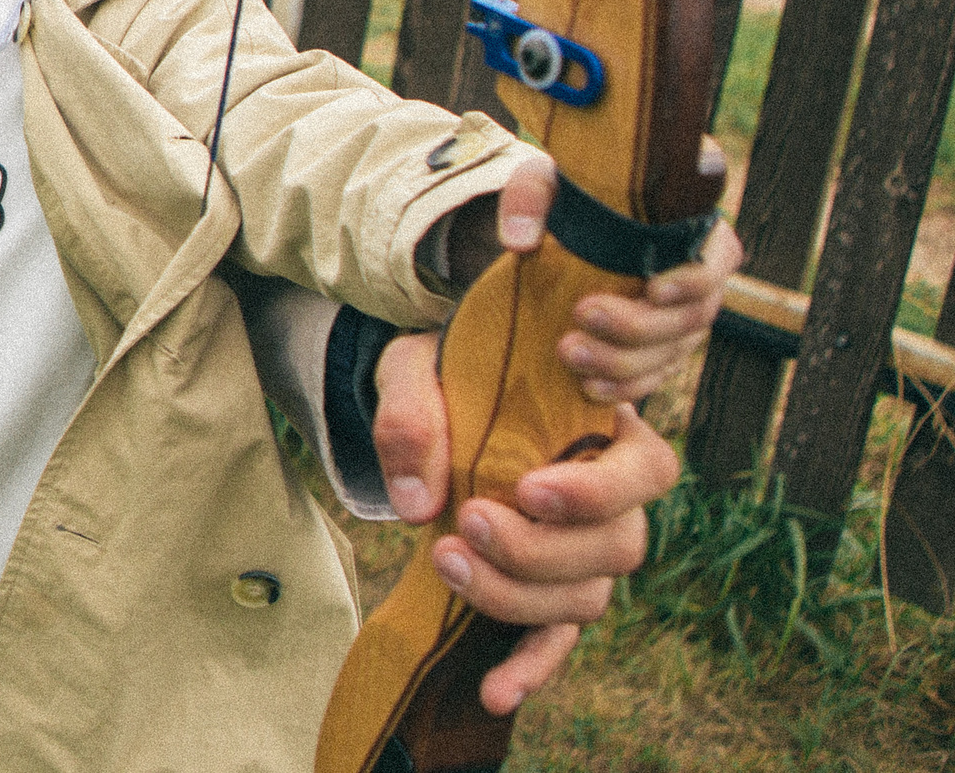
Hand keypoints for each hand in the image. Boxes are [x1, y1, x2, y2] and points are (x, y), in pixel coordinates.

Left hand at [373, 338, 675, 715]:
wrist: (429, 406)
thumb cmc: (440, 380)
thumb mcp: (415, 370)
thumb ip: (413, 417)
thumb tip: (417, 504)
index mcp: (607, 431)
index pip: (648, 471)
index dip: (597, 492)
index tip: (529, 490)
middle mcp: (613, 501)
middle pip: (616, 548)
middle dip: (538, 548)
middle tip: (467, 521)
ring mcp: (584, 554)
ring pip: (585, 598)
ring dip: (516, 595)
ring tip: (444, 561)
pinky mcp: (546, 592)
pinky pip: (555, 640)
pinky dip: (528, 667)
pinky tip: (495, 691)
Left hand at [466, 151, 743, 403]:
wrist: (568, 231)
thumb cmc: (571, 199)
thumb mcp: (548, 184)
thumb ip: (531, 199)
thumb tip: (517, 240)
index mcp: (693, 233)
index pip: (717, 260)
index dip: (693, 280)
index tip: (653, 289)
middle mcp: (698, 282)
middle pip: (689, 317)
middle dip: (638, 325)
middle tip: (584, 313)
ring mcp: (681, 322)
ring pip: (669, 354)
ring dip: (621, 362)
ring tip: (569, 352)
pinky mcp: (659, 352)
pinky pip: (651, 378)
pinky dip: (623, 387)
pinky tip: (589, 387)